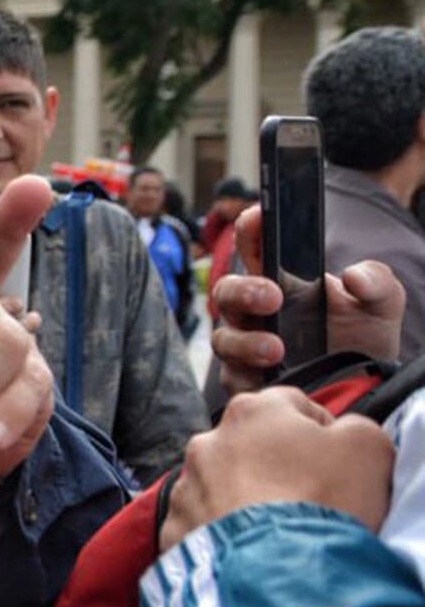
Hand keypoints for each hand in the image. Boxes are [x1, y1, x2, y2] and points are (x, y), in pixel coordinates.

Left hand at [160, 385, 394, 550]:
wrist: (280, 571)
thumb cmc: (324, 502)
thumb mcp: (369, 446)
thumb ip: (355, 427)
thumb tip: (344, 433)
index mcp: (252, 411)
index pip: (292, 407)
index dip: (321, 433)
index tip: (336, 461)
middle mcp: (208, 441)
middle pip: (252, 446)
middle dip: (277, 467)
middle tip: (309, 498)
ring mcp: (186, 485)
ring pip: (223, 485)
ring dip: (247, 499)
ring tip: (279, 529)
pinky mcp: (174, 527)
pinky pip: (204, 524)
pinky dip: (225, 533)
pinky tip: (252, 549)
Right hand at [211, 205, 404, 394]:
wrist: (367, 389)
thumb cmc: (364, 339)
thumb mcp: (382, 304)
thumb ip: (378, 281)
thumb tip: (352, 276)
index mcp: (281, 280)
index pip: (255, 245)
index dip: (251, 227)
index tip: (259, 218)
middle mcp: (255, 311)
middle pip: (226, 291)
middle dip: (243, 290)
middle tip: (272, 297)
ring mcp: (247, 345)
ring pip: (223, 337)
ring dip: (246, 341)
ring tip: (276, 350)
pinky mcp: (247, 380)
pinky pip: (233, 378)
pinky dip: (248, 377)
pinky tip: (271, 378)